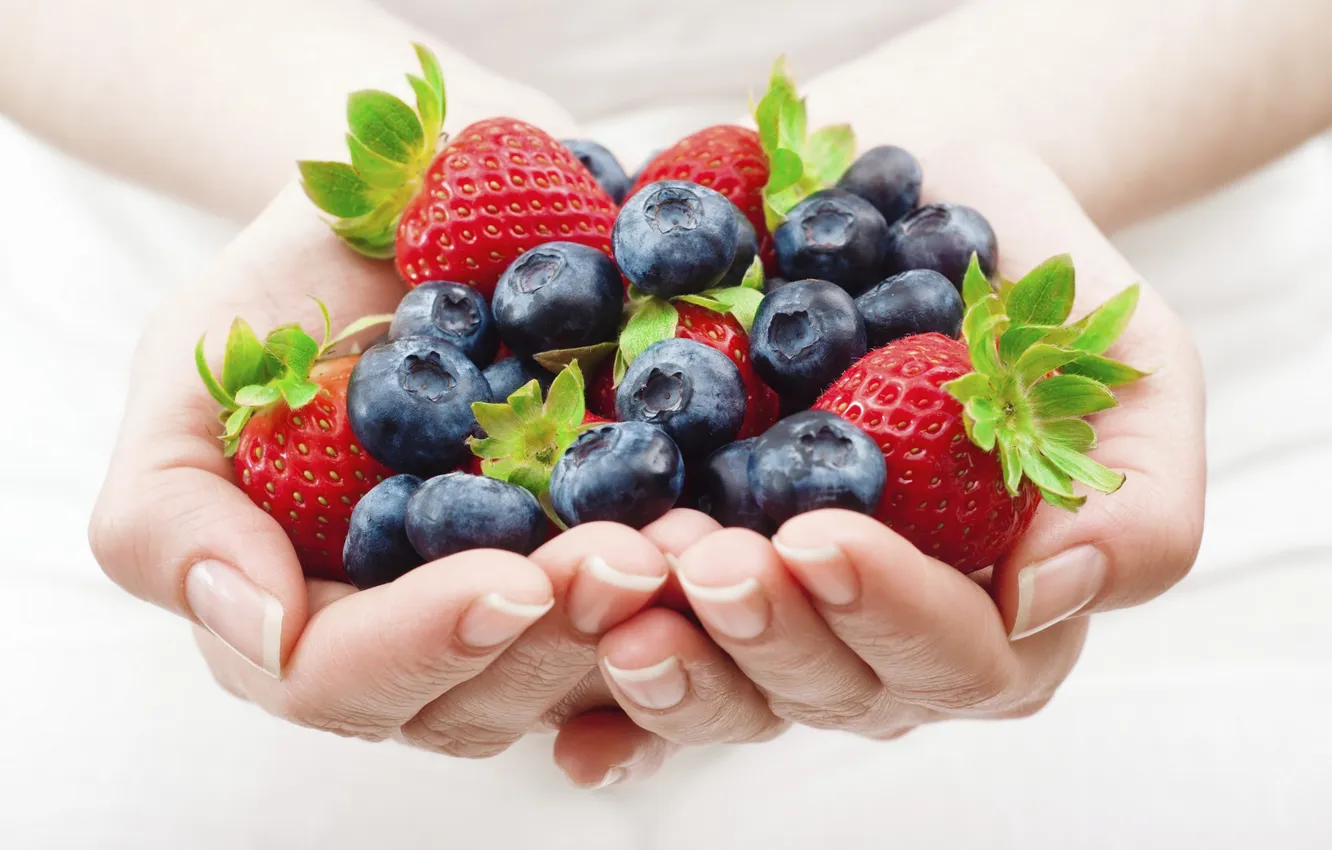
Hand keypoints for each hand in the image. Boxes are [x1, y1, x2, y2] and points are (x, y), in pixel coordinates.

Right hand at [88, 183, 675, 754]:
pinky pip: (665, 617)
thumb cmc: (293, 289)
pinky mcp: (608, 561)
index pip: (346, 680)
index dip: (427, 642)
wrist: (415, 202)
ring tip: (703, 547)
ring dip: (652, 629)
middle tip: (635, 558)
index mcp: (306, 611)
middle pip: (484, 698)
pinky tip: (740, 544)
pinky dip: (703, 597)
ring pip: (586, 677)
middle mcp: (419, 635)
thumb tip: (257, 627)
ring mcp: (522, 608)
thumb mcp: (196, 372)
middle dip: (562, 637)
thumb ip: (171, 512)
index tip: (511, 576)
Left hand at [564, 145, 1204, 772]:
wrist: (920, 213)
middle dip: (763, 631)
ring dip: (676, 655)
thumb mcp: (1132, 371)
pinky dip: (608, 688)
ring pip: (734, 690)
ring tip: (623, 584)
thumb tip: (1048, 593)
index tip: (817, 537)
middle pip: (830, 688)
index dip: (885, 609)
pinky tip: (565, 694)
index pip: (955, 654)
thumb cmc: (1037, 294)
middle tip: (703, 557)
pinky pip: (659, 661)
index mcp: (1001, 616)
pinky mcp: (705, 591)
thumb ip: (1136, 499)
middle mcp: (889, 644)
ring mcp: (791, 625)